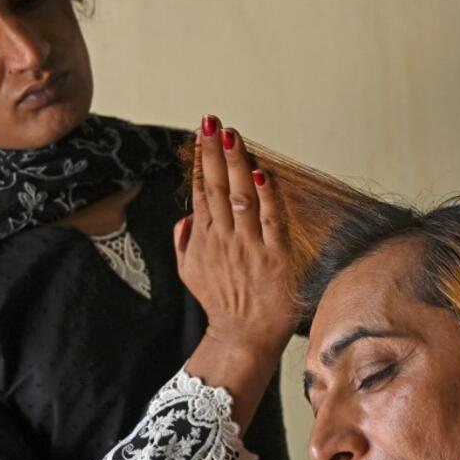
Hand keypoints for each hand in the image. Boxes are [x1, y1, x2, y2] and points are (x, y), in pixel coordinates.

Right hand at [174, 115, 296, 362]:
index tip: (201, 134)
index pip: (202, 190)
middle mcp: (224, 239)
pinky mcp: (275, 257)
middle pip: (217, 186)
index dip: (201, 160)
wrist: (243, 337)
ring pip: (240, 197)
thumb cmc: (221, 303)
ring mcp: (250, 247)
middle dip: (214, 151)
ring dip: (236, 164)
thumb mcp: (190, 273)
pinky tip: (261, 174)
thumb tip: (185, 214)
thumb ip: (184, 241)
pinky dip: (266, 197)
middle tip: (211, 122)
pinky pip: (271, 221)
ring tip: (231, 135)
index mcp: (204, 238)